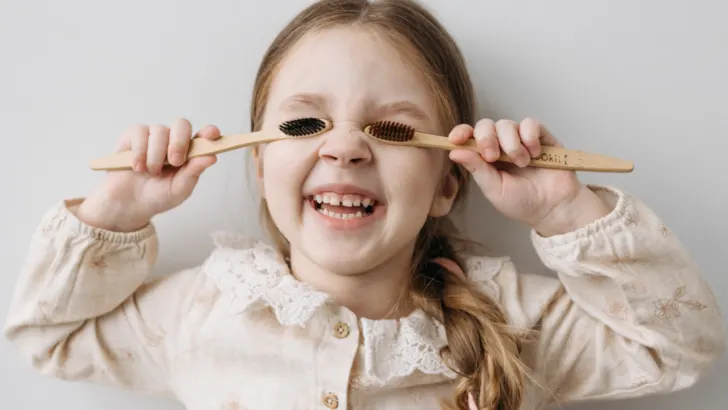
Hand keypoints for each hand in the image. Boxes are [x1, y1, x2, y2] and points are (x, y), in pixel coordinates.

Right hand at [77, 118, 218, 231]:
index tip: (212, 134)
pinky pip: (139, 133)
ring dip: (156, 155)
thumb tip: (212, 157)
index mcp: (189, 152)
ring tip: (151, 173)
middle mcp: (173, 140)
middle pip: (182, 125)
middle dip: (179, 142)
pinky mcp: (133, 136)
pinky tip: (138, 167)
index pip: (203, 136)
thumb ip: (193, 173)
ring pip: (159, 130)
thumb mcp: (179, 190)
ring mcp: (153, 136)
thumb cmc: (158, 196)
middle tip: (175, 162)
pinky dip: (139, 153)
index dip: (209, 132)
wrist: (128, 204)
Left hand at [448, 118, 610, 236]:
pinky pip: (530, 124)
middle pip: (486, 125)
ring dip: (511, 144)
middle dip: (486, 139)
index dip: (461, 133)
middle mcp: (501, 145)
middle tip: (493, 157)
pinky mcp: (541, 136)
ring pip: (507, 124)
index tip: (455, 139)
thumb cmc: (522, 202)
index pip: (469, 137)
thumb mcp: (494, 189)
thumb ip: (476, 169)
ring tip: (522, 163)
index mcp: (485, 158)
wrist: (553, 207)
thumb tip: (454, 152)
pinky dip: (529, 137)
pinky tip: (534, 153)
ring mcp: (520, 139)